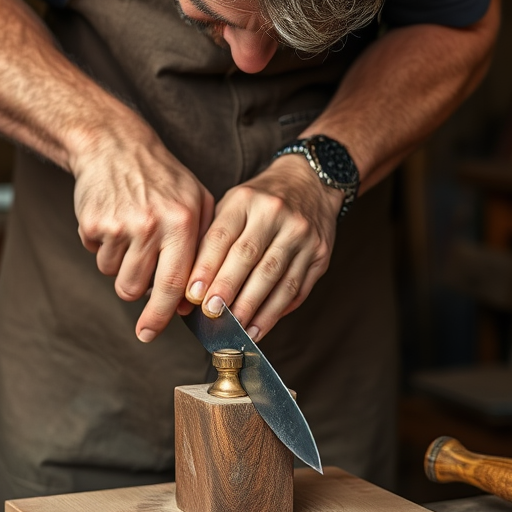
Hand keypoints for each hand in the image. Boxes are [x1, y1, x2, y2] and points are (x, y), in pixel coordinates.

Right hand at [72, 106, 214, 341]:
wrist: (114, 145)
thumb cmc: (163, 178)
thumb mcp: (197, 202)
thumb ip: (201, 250)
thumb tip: (187, 302)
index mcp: (183, 222)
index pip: (174, 284)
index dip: (161, 316)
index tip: (149, 334)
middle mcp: (152, 225)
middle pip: (137, 288)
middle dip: (136, 292)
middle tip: (138, 276)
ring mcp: (119, 224)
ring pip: (114, 276)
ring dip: (120, 267)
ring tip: (130, 235)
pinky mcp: (92, 223)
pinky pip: (96, 257)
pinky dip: (103, 248)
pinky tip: (114, 222)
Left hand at [184, 154, 343, 341]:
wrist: (310, 183)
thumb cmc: (261, 201)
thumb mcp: (233, 205)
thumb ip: (211, 241)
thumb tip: (191, 289)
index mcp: (247, 200)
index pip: (222, 236)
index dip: (207, 268)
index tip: (193, 295)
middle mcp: (276, 214)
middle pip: (250, 257)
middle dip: (229, 289)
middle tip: (213, 314)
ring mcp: (302, 234)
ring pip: (276, 277)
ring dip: (255, 308)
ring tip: (237, 329)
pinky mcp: (320, 254)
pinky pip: (298, 288)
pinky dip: (278, 311)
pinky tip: (261, 325)